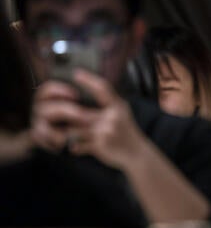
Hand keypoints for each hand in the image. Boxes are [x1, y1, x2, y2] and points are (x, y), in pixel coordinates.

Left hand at [31, 69, 147, 168]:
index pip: (103, 88)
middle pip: (80, 112)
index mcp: (118, 107)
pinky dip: (74, 146)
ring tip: (62, 132)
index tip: (76, 73)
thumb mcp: (122, 113)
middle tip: (55, 110)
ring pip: (75, 129)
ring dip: (68, 132)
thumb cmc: (127, 132)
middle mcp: (112, 117)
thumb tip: (91, 89)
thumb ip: (108, 103)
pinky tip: (75, 146)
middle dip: (68, 114)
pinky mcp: (100, 146)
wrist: (137, 154)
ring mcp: (105, 132)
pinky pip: (78, 145)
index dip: (89, 80)